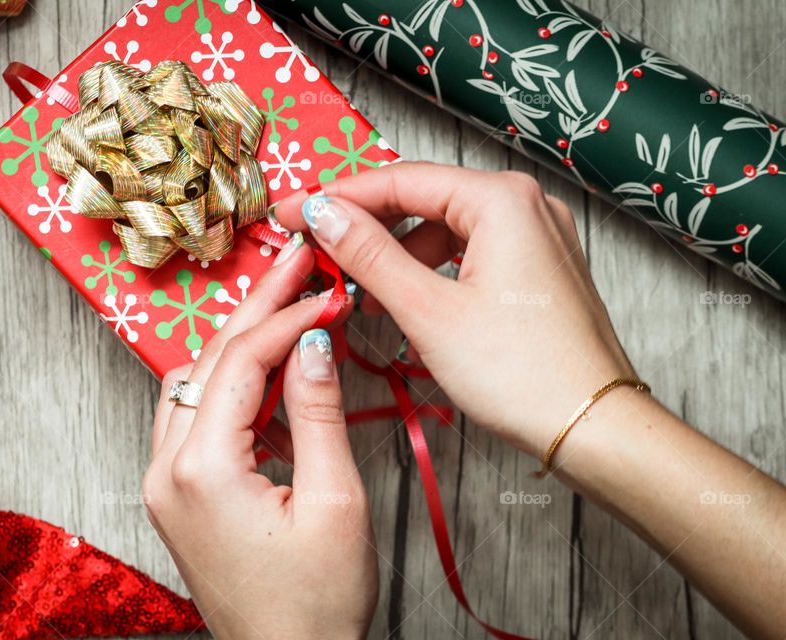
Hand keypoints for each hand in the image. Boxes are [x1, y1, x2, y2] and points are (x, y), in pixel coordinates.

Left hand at [143, 243, 377, 639]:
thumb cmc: (316, 602)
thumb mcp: (334, 501)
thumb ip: (317, 411)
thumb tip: (314, 338)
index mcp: (202, 471)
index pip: (240, 361)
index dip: (288, 317)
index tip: (330, 290)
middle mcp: (166, 470)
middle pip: (208, 361)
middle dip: (258, 308)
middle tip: (298, 263)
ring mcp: (164, 483)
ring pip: (193, 382)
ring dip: (240, 341)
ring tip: (287, 303)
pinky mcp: (176, 493)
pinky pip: (193, 415)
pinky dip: (230, 382)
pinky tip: (269, 367)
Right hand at [272, 162, 636, 456]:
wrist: (594, 427)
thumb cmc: (523, 374)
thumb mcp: (429, 311)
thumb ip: (370, 254)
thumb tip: (324, 213)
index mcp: (502, 200)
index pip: (400, 180)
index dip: (337, 196)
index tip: (292, 212)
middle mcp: (526, 205)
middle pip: (424, 199)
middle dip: (367, 226)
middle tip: (316, 246)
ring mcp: (538, 236)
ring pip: (447, 228)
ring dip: (398, 254)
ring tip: (359, 290)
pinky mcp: (539, 269)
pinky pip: (472, 253)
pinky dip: (433, 271)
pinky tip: (405, 301)